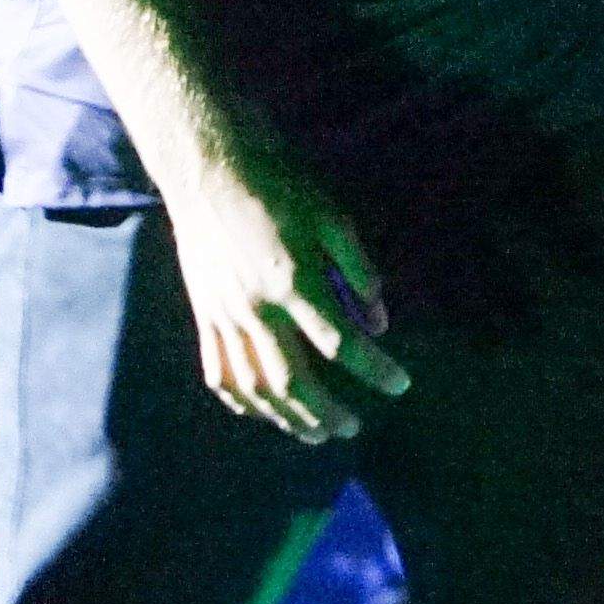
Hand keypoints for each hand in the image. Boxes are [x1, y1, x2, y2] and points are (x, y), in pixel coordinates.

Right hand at [157, 143, 407, 446]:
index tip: (400, 384)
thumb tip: (380, 321)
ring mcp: (224, 314)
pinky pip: (219, 372)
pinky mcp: (204, 315)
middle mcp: (256, 307)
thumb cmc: (277, 185)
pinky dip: (243, 401)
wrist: (207, 169)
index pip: (341, 343)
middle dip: (327, 413)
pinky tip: (263, 412)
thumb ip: (358, 269)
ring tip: (315, 434)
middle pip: (293, 380)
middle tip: (354, 428)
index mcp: (293, 280)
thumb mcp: (331, 217)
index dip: (375, 369)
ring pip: (254, 386)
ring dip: (287, 419)